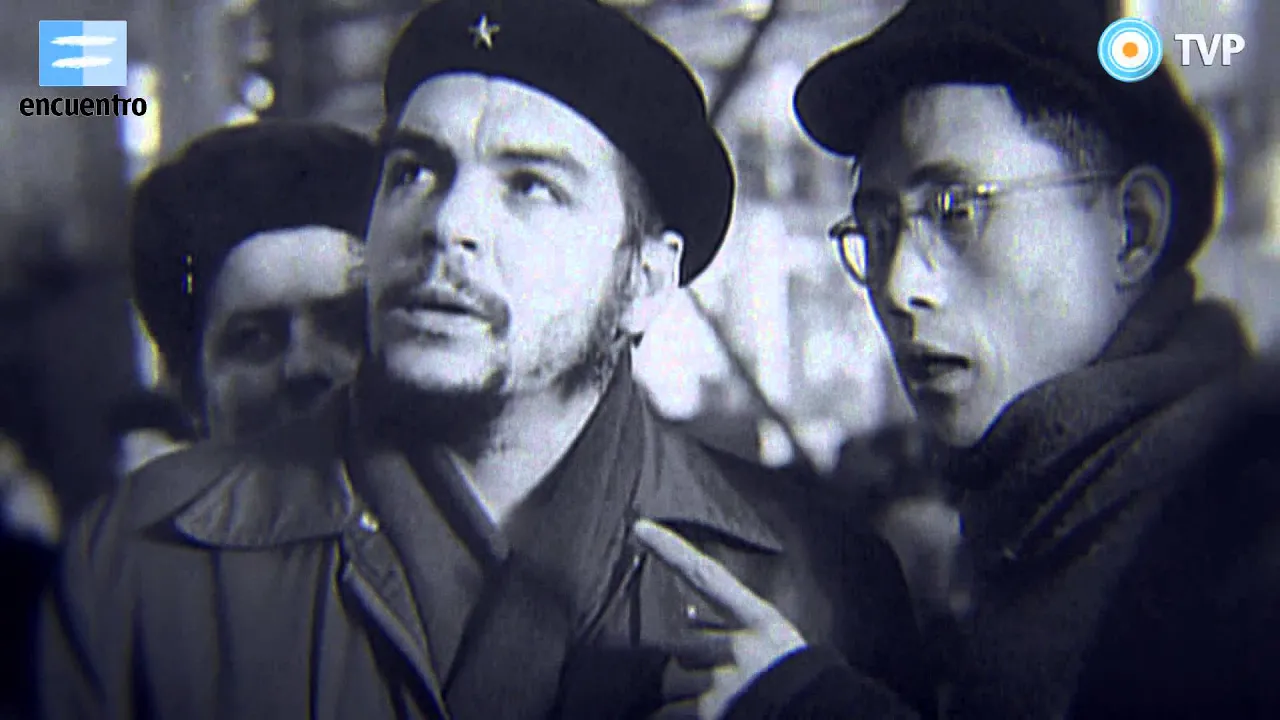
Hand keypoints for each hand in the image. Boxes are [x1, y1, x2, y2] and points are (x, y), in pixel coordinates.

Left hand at [633, 519, 807, 719]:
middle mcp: (739, 645)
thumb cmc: (797, 679)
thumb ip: (732, 627)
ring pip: (673, 679)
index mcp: (760, 620)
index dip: (673, 550)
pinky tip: (705, 715)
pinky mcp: (713, 712)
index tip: (640, 528)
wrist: (820, 711)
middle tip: (714, 680)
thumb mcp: (774, 642)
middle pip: (681, 646)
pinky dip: (679, 714)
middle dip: (687, 665)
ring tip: (717, 701)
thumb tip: (686, 614)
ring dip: (684, 692)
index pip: (708, 575)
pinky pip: (673, 711)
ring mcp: (725, 680)